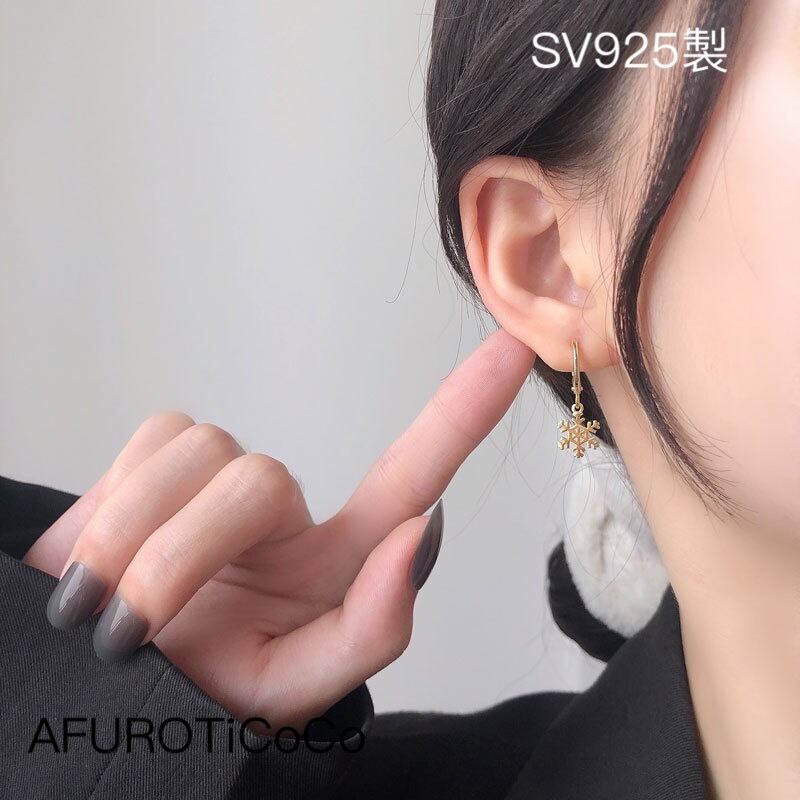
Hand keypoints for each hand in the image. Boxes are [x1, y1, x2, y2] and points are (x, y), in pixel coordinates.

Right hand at [24, 330, 534, 729]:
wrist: (96, 686)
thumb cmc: (198, 692)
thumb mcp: (285, 691)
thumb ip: (367, 630)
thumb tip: (420, 537)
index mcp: (337, 559)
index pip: (413, 474)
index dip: (464, 412)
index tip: (515, 349)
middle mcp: (286, 506)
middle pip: (260, 479)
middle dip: (186, 557)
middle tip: (137, 627)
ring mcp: (223, 474)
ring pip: (201, 452)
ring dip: (138, 541)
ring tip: (108, 602)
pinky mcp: (161, 452)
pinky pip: (152, 443)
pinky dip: (111, 512)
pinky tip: (102, 554)